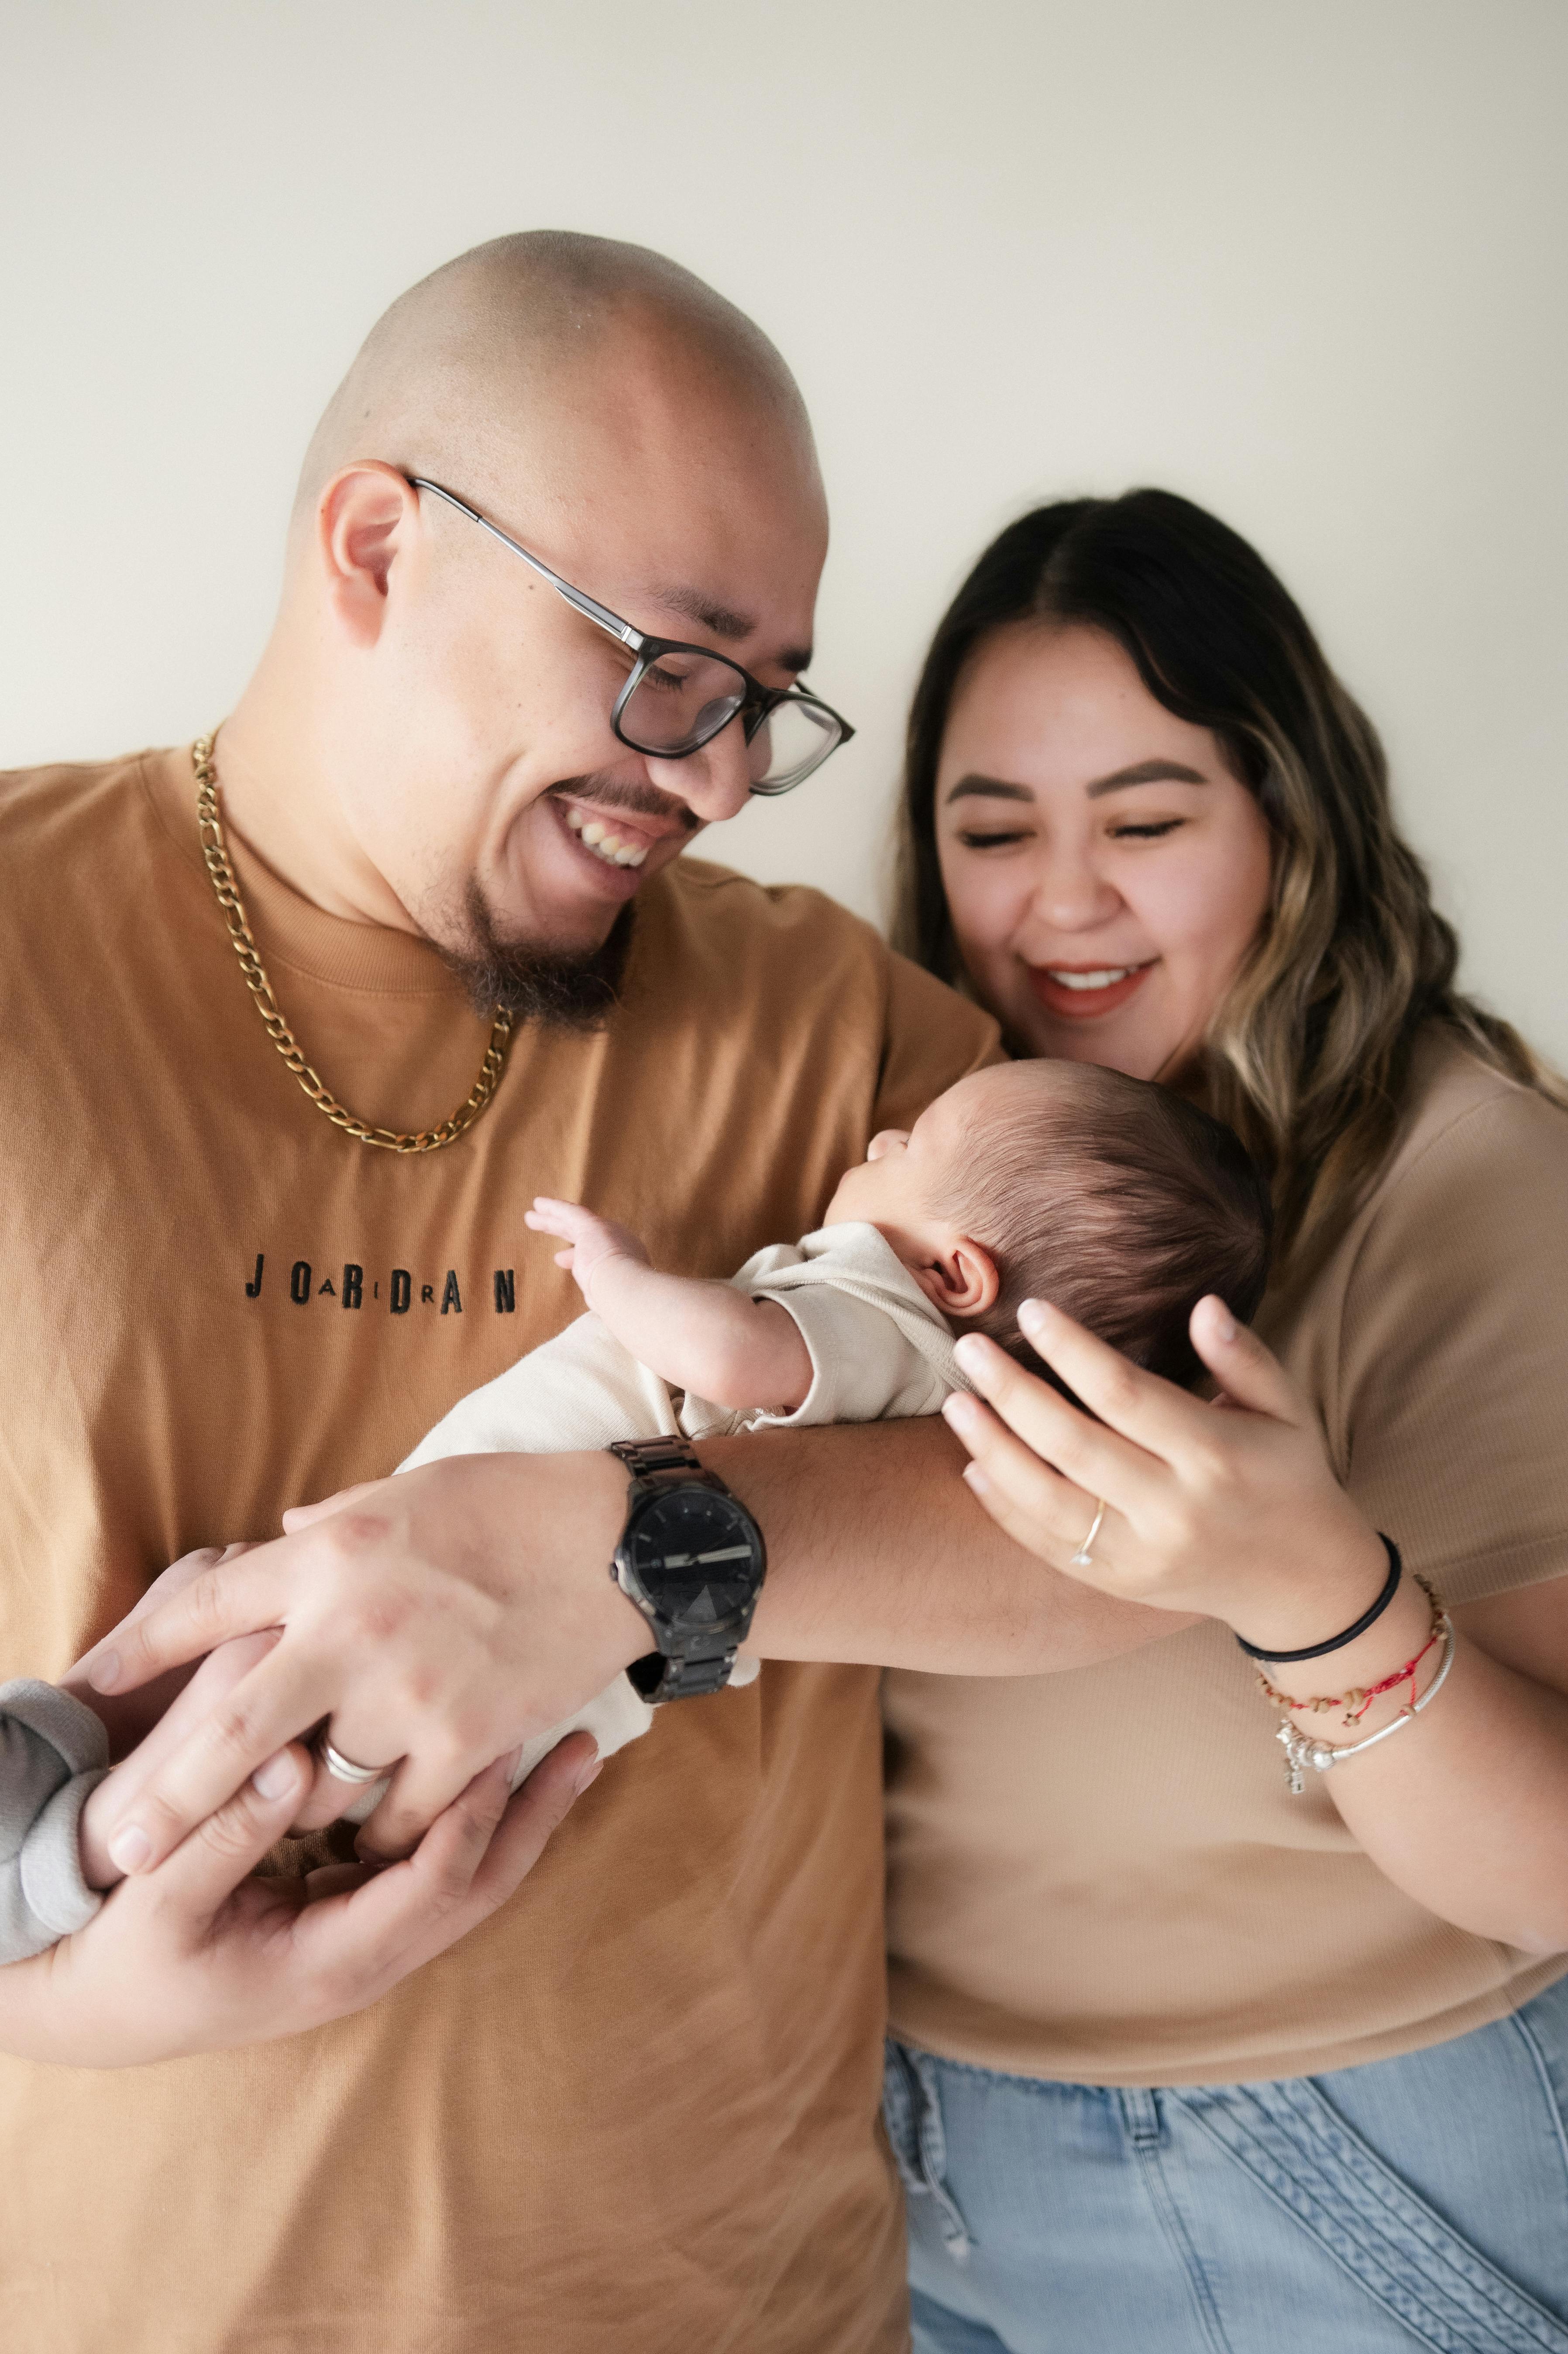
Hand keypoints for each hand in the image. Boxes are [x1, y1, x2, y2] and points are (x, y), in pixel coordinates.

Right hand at [0, 1732, 599, 2068]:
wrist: (104, 2011)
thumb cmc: (129, 1959)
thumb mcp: (159, 1904)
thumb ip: (223, 1837)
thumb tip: (291, 1768)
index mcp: (330, 1963)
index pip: (430, 1889)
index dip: (468, 1820)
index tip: (500, 1746)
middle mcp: (367, 1960)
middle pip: (477, 1889)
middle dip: (532, 1819)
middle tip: (585, 1745)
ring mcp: (368, 1943)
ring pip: (468, 1881)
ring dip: (519, 1816)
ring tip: (571, 1747)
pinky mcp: (357, 1918)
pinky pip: (438, 1869)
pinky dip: (476, 1819)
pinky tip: (497, 1766)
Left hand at [77, 1450, 643, 1872]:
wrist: (626, 1542)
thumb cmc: (516, 1503)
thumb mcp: (408, 1490)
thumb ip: (330, 1524)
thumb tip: (276, 1534)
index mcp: (331, 1553)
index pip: (205, 1606)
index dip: (139, 1650)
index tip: (94, 1687)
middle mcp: (354, 1625)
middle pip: (232, 1728)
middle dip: (167, 1795)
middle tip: (120, 1848)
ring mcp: (412, 1689)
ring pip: (321, 1786)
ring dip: (303, 1813)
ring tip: (283, 1836)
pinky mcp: (469, 1738)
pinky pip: (401, 1816)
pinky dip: (388, 1829)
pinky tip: (388, 1829)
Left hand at [524, 1197, 648, 1308]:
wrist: (625, 1291)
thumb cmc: (619, 1303)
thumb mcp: (605, 1297)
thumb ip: (594, 1289)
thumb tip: (588, 1292)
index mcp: (626, 1260)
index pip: (597, 1253)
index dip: (576, 1254)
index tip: (560, 1258)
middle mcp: (619, 1242)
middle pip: (585, 1234)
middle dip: (564, 1231)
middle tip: (545, 1227)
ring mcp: (606, 1232)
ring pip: (573, 1222)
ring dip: (551, 1219)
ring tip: (531, 1216)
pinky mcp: (592, 1226)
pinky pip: (570, 1213)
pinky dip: (553, 1208)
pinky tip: (538, 1204)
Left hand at [942, 1295, 1388, 1653]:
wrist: (1301, 1583)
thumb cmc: (1288, 1475)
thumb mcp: (1288, 1410)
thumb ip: (1245, 1356)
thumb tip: (1203, 1304)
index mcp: (1215, 1453)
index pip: (1126, 1394)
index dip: (1072, 1350)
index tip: (1033, 1309)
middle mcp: (1173, 1508)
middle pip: (1073, 1443)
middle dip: (1012, 1392)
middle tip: (967, 1349)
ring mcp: (1141, 1553)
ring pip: (1046, 1501)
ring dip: (992, 1449)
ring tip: (955, 1402)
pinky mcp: (1118, 1581)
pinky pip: (1047, 1545)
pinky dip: (1004, 1508)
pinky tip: (971, 1467)